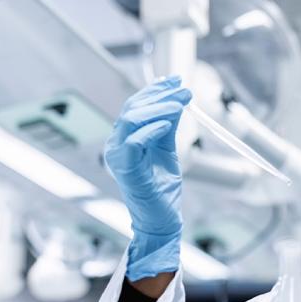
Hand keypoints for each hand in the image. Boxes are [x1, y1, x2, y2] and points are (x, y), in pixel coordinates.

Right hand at [104, 76, 191, 280]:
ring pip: (131, 119)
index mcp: (124, 139)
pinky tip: (168, 124)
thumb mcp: (167, 151)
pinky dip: (151, 129)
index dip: (155, 90)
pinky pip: (134, 143)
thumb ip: (167, 127)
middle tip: (184, 89)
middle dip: (160, 94)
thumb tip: (176, 100)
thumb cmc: (161, 190)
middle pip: (133, 108)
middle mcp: (116, 145)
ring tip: (180, 102)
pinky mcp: (126, 171)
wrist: (161, 220)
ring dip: (158, 107)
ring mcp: (118, 157)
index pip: (135, 105)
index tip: (176, 80)